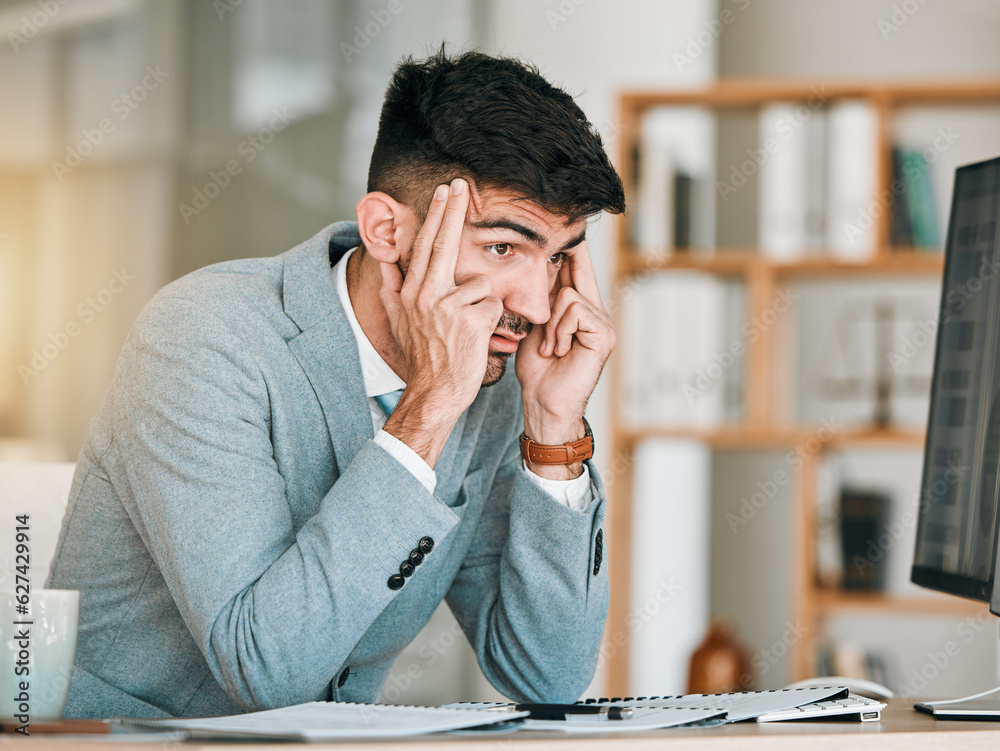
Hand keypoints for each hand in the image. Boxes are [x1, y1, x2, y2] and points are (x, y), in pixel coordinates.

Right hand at [379, 179, 502, 466]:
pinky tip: (477, 336)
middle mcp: (426, 294)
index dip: (437, 215)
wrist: (433, 392)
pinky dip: (491, 319)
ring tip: (468, 327)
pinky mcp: (471, 319)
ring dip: (482, 303)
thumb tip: (384, 263)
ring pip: (482, 283)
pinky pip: (493, 304)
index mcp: (411, 292)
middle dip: (453, 210)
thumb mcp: (399, 322)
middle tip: (461, 184)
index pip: (425, 245)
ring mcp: (448, 306)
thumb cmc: (423, 358)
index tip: (445, 191)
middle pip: (445, 242)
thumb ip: (392, 289)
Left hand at [515, 240, 614, 476]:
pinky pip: (574, 310)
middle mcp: (596, 312)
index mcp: (580, 309)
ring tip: (549, 346)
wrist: (543, 402)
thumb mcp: (534, 325)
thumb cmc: (536, 369)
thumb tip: (535, 268)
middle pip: (580, 271)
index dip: (572, 249)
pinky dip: (559, 330)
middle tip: (552, 275)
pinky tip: (557, 350)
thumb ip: (541, 301)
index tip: (569, 228)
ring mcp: (603, 323)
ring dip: (550, 323)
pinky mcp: (603, 335)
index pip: (577, 269)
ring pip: (569, 295)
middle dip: (561, 265)